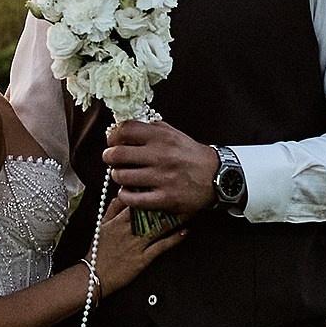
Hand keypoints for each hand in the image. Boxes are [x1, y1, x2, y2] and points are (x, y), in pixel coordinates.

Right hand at [91, 194, 188, 299]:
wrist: (95, 275)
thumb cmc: (98, 251)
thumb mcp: (101, 226)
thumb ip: (111, 209)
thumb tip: (120, 194)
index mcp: (118, 221)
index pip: (136, 202)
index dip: (149, 193)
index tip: (162, 185)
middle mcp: (128, 230)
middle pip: (150, 212)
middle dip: (165, 203)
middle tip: (180, 193)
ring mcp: (136, 244)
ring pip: (158, 227)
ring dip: (174, 219)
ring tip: (188, 210)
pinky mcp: (142, 259)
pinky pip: (160, 247)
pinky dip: (173, 239)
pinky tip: (184, 232)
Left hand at [104, 119, 220, 216]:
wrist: (216, 176)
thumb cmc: (191, 155)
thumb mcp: (174, 134)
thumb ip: (151, 129)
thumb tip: (125, 127)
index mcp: (161, 137)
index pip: (125, 130)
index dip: (112, 135)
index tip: (112, 141)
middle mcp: (160, 156)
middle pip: (117, 154)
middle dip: (109, 157)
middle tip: (111, 159)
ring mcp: (162, 178)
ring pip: (121, 176)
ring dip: (116, 176)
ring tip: (121, 175)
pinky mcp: (164, 198)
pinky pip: (132, 198)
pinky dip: (124, 195)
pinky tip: (127, 192)